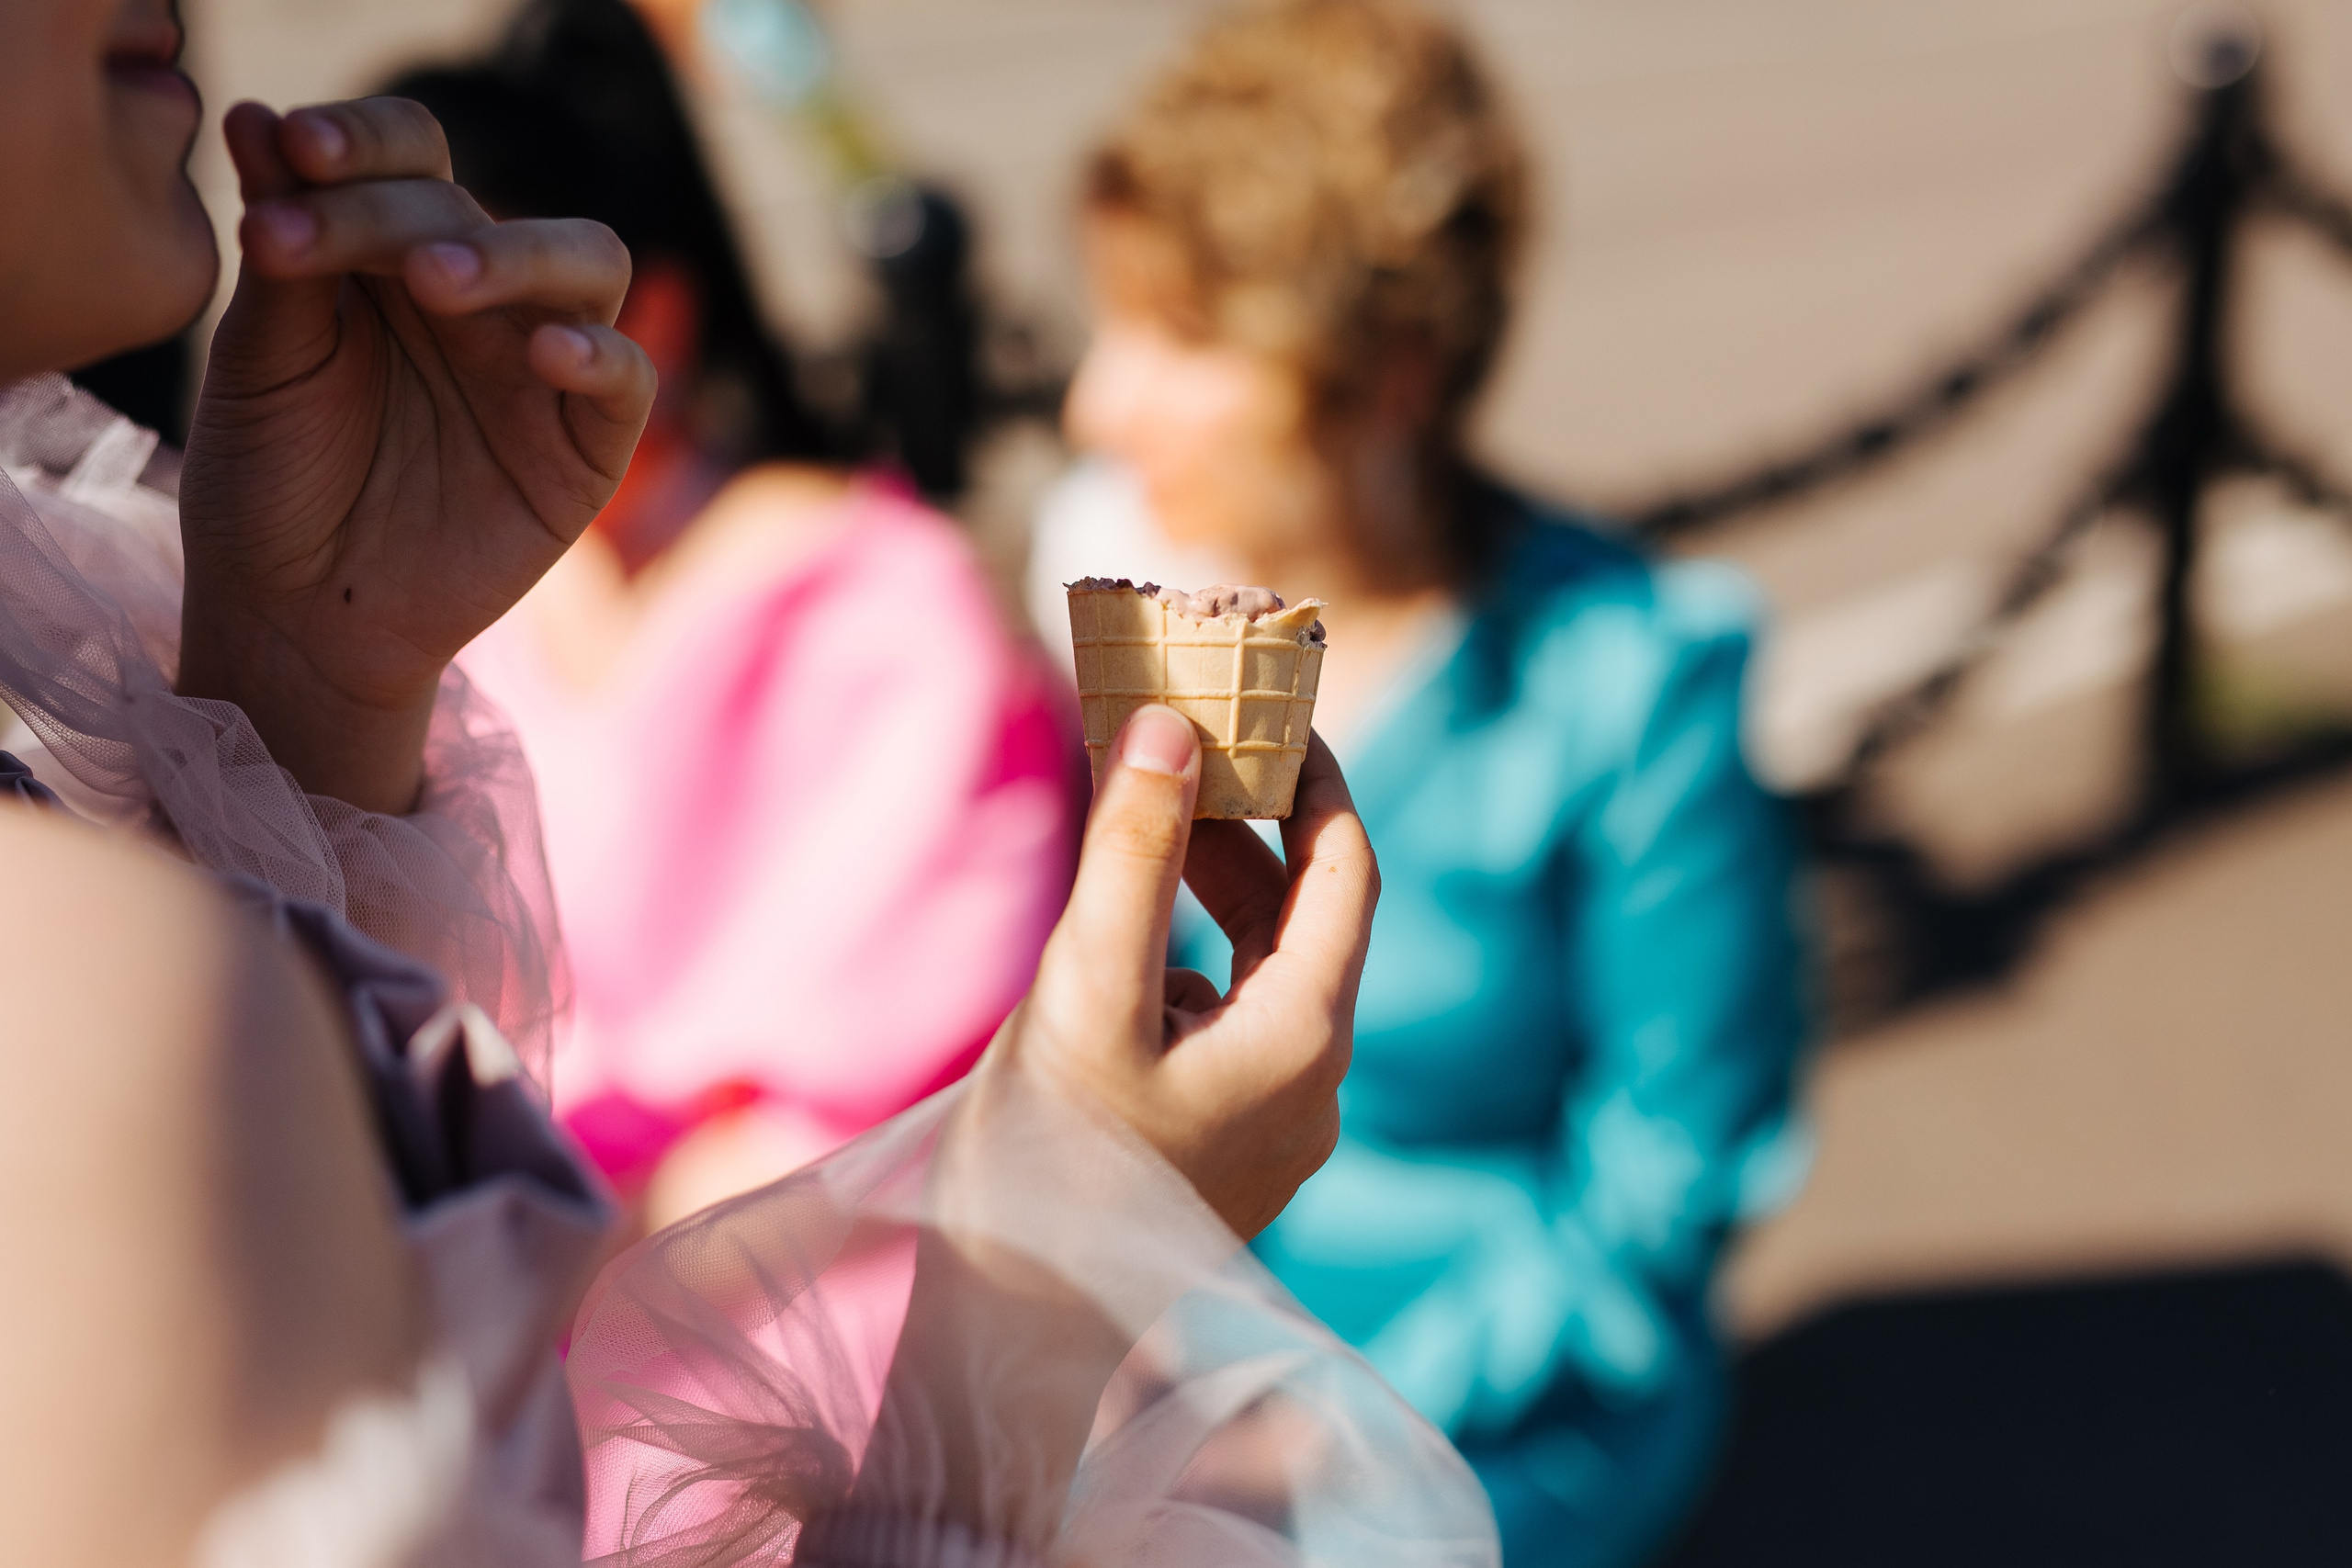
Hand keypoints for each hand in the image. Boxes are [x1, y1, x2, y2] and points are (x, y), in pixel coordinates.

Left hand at [179, 97, 653, 812]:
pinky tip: (546, 353)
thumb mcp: (261, 361)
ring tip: (435, 282)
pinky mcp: (588, 447)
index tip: (296, 149)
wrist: (298, 617)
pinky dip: (599, 354)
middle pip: (482, 208)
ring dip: (518, 256)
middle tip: (320, 236)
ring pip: (587, 263)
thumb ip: (284, 250)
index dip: (365, 140)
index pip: (410, 161)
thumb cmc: (270, 485)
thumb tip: (259, 118)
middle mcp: (481, 299)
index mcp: (393, 258)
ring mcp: (541, 368)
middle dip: (397, 212)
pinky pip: (627, 379)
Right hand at [994, 706, 1377, 1236]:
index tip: (1266, 705)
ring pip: (1256, 972)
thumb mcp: (1086, 990)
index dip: (1314, 778)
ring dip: (1203, 894)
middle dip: (1241, 828)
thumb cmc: (1050, 1166)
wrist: (1012, 1339)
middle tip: (1172, 751)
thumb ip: (1133, 854)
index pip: (1346, 870)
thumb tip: (1170, 726)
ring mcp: (1267, 1125)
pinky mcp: (1218, 1150)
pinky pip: (1218, 1025)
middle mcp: (1306, 1083)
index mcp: (1302, 1039)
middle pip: (1302, 919)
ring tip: (1128, 831)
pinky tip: (1105, 962)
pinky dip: (1175, 964)